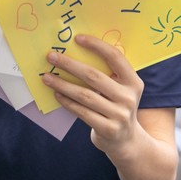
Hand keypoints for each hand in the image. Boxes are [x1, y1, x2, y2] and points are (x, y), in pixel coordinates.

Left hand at [42, 33, 144, 154]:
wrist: (126, 141)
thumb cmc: (117, 107)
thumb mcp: (121, 90)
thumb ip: (108, 74)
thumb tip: (76, 53)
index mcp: (133, 81)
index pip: (115, 57)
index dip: (97, 46)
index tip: (77, 38)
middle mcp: (129, 97)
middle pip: (94, 76)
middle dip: (70, 65)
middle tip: (51, 57)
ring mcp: (119, 115)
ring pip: (85, 95)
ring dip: (63, 84)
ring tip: (47, 77)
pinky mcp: (108, 129)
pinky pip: (82, 112)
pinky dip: (67, 102)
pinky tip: (56, 94)